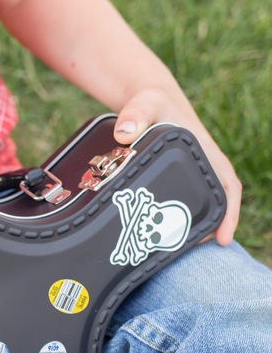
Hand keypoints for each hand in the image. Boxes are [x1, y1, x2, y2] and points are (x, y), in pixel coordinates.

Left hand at [113, 87, 240, 245]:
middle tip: (186, 252)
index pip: (227, 184)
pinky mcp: (165, 179)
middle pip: (210, 203)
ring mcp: (183, 175)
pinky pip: (170, 203)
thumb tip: (124, 132)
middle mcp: (198, 166)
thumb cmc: (150, 101)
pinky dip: (166, 222)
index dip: (229, 212)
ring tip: (166, 253)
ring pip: (189, 207)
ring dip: (184, 230)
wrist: (143, 99)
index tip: (223, 237)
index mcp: (204, 152)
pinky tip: (149, 239)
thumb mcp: (145, 102)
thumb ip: (135, 113)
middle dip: (204, 229)